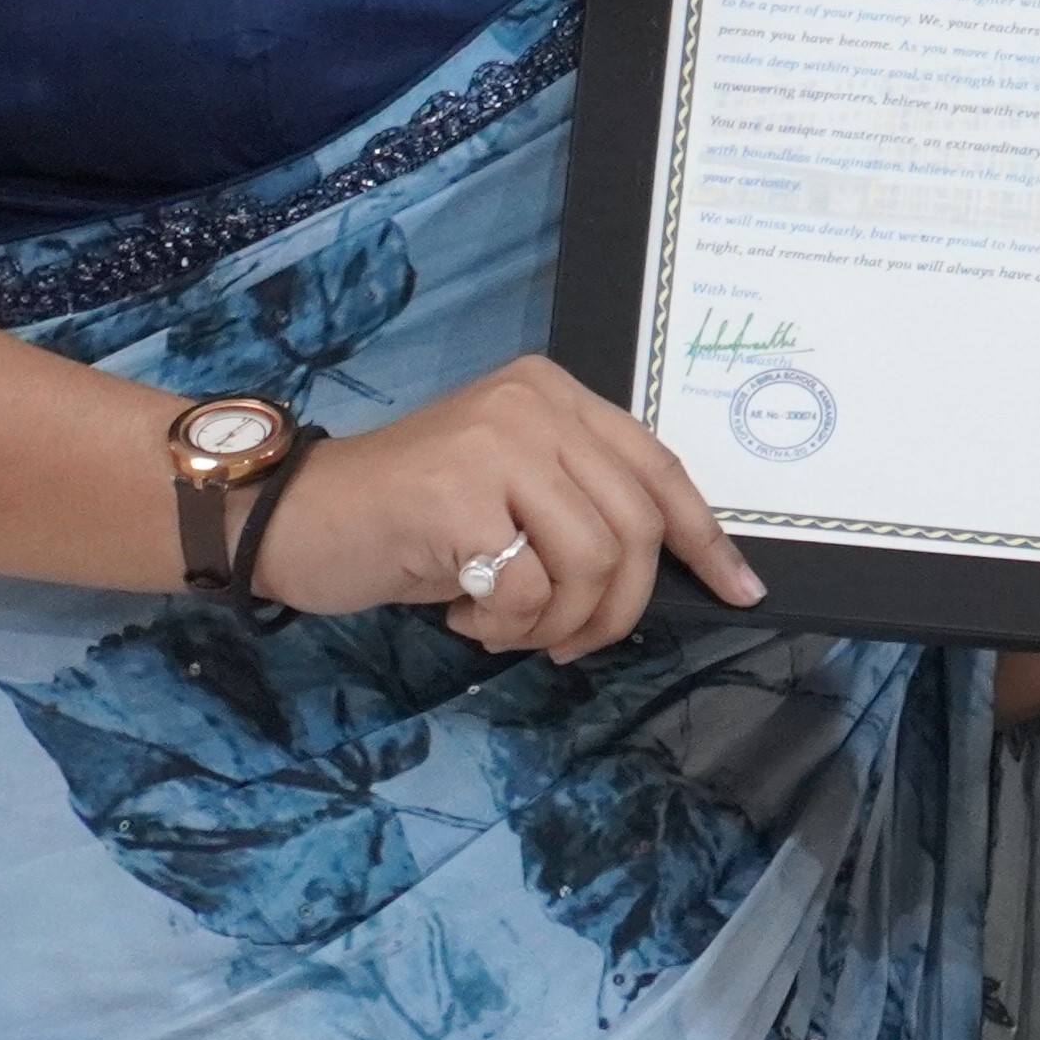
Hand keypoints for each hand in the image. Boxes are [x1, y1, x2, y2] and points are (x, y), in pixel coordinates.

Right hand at [244, 353, 763, 657]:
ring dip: (558, 625)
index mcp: (557, 394)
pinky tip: (462, 613)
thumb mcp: (512, 492)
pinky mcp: (456, 495)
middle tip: (569, 644)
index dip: (705, 537)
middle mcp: (534, 404)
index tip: (742, 590)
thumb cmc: (411, 520)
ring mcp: (496, 444)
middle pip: (634, 527)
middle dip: (618, 608)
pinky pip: (528, 592)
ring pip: (592, 562)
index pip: (659, 467)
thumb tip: (670, 570)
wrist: (297, 516)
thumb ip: (581, 505)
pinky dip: (505, 628)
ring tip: (505, 626)